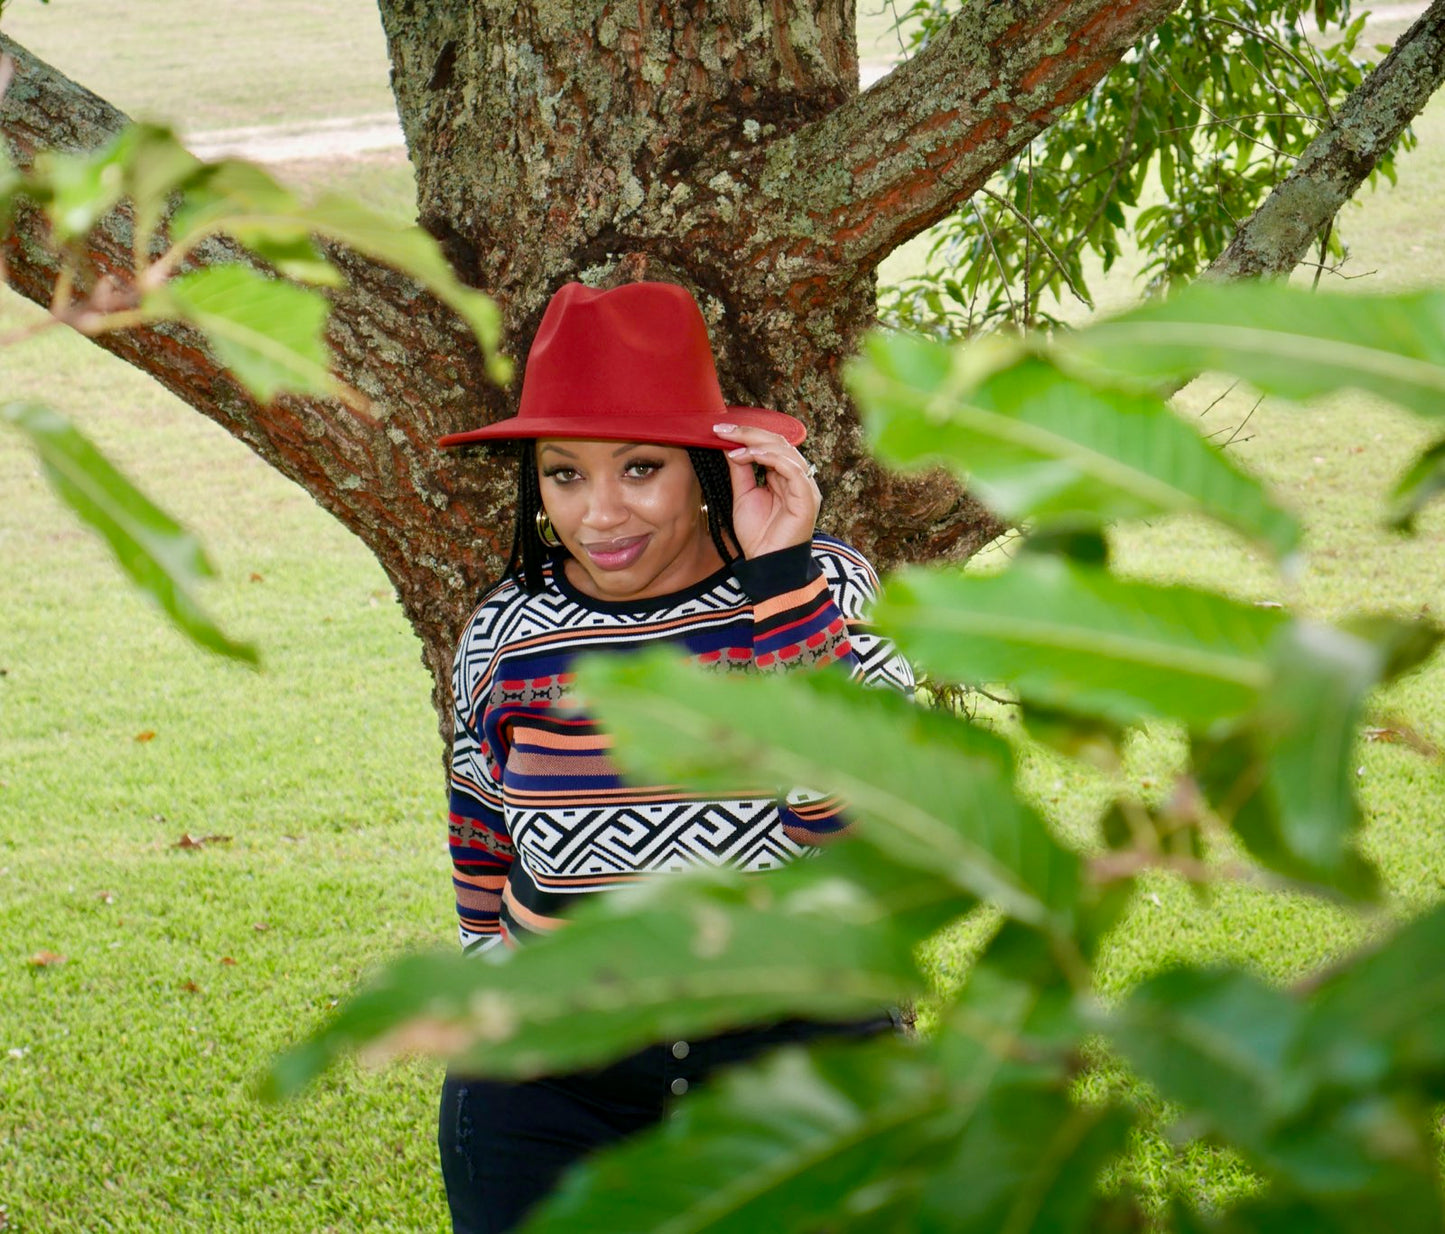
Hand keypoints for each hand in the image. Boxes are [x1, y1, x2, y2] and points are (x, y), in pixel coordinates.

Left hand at [713, 423, 820, 558]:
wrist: (767, 563)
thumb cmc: (758, 535)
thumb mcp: (743, 495)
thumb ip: (741, 470)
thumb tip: (729, 445)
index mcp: (785, 476)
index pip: (770, 444)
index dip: (747, 434)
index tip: (720, 430)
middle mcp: (798, 478)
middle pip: (778, 442)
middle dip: (749, 433)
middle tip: (723, 430)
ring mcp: (805, 487)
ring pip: (786, 451)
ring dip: (757, 443)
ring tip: (734, 445)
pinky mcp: (807, 498)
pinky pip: (793, 469)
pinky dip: (771, 458)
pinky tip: (750, 456)